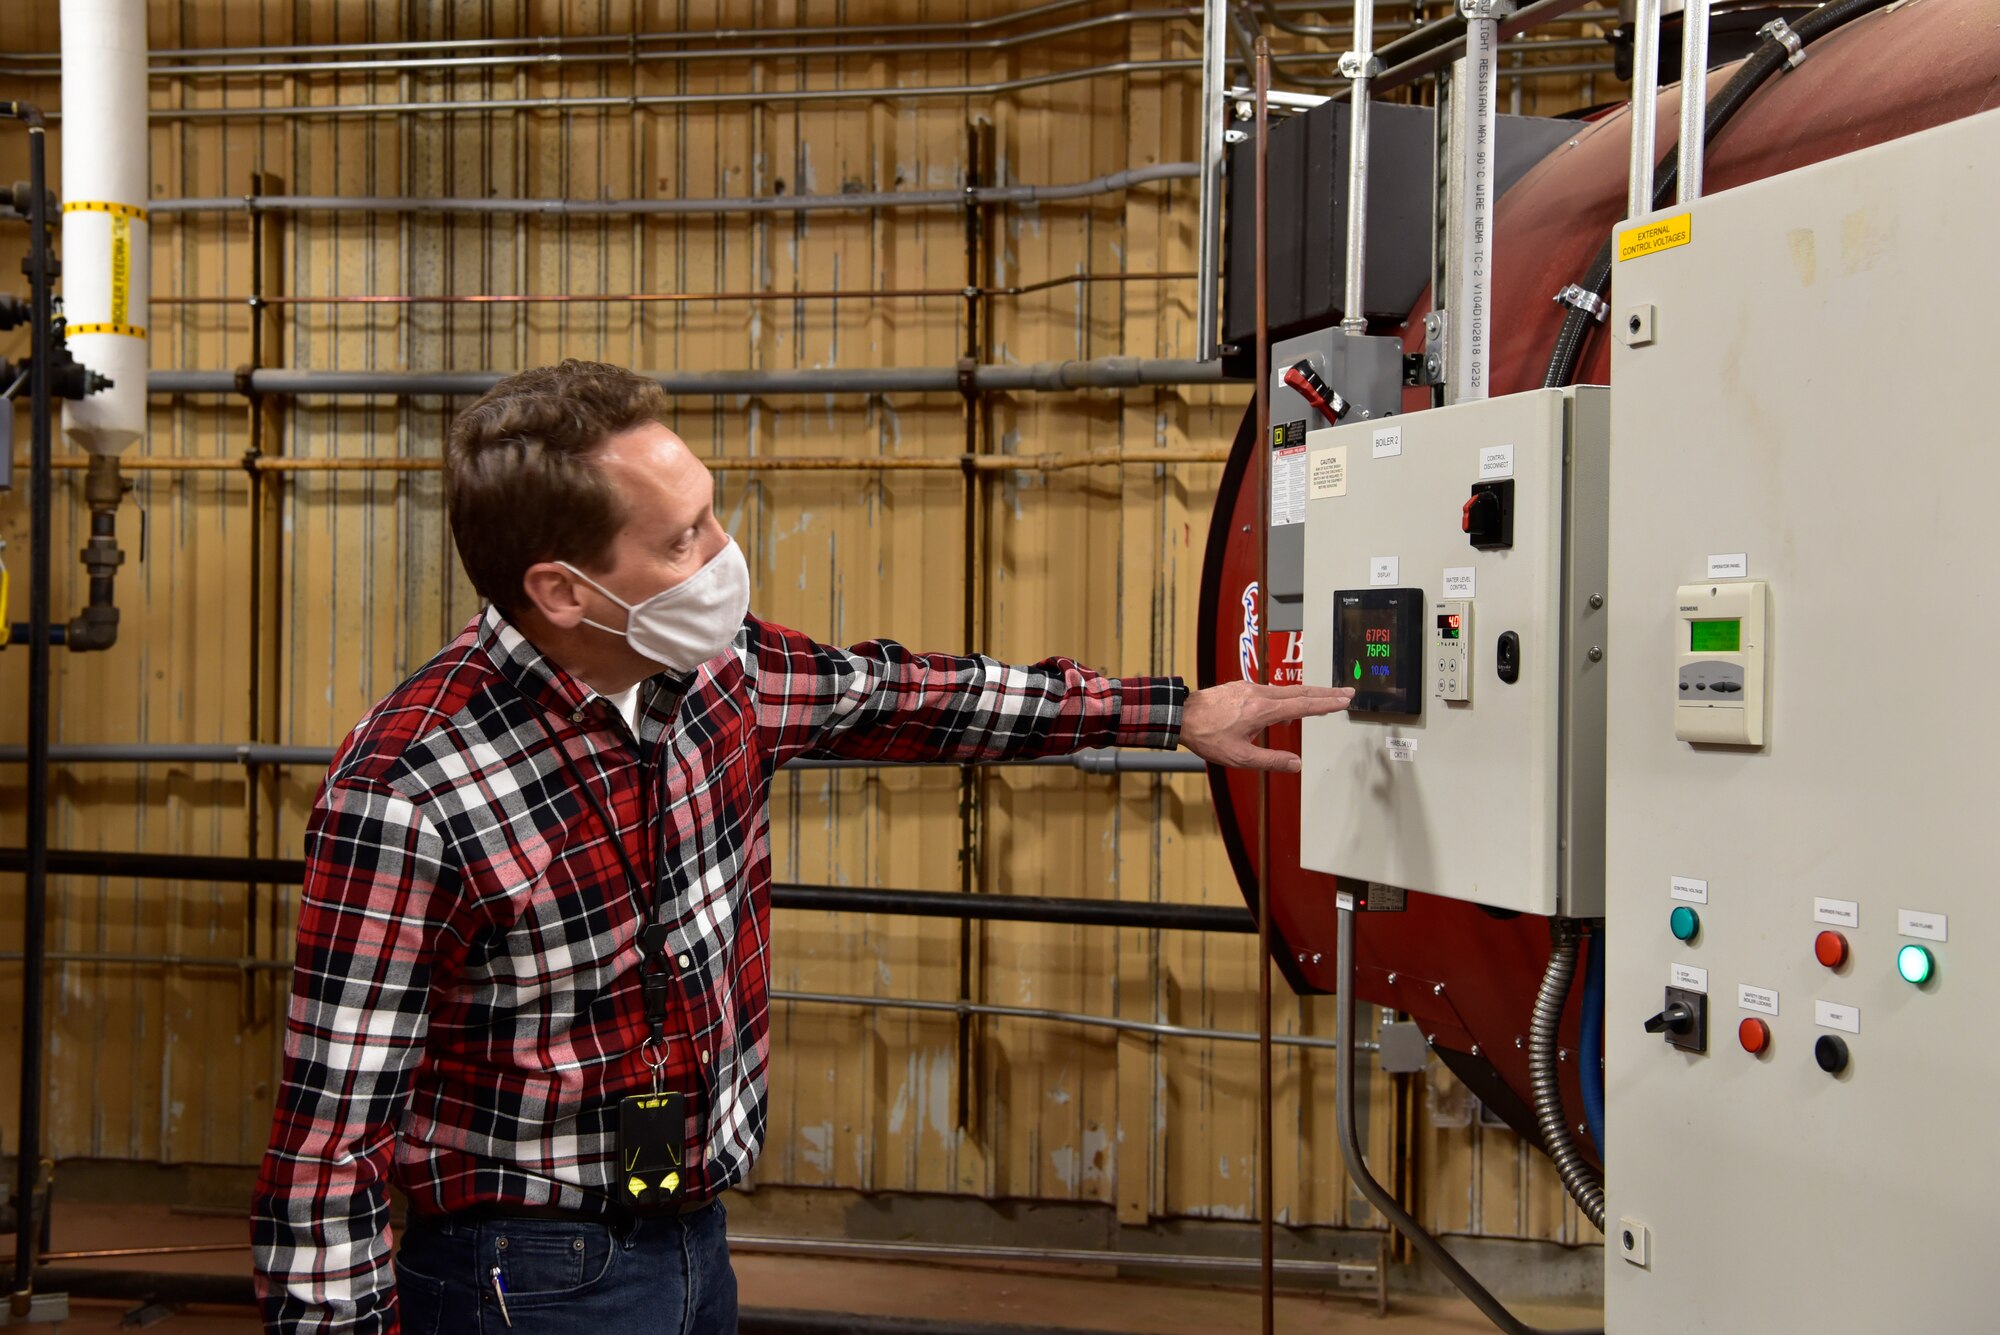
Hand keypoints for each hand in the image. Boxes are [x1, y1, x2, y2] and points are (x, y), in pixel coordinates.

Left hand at [1179, 682, 1357, 772]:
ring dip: (1308, 693)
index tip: (1345, 700)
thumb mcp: (1240, 757)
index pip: (1303, 705)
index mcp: (1262, 710)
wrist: (1182, 716)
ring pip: (1286, 689)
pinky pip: (1272, 689)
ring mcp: (1249, 687)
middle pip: (1300, 691)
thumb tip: (1296, 764)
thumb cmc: (1207, 737)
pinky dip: (1288, 695)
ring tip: (1325, 698)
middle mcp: (1259, 693)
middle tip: (1346, 692)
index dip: (1326, 703)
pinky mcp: (1241, 687)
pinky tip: (1288, 705)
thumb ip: (1270, 760)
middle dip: (1326, 692)